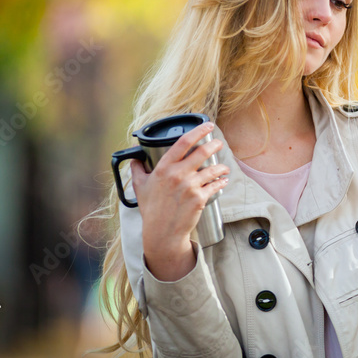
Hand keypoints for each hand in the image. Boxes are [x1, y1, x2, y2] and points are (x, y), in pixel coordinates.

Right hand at [131, 121, 229, 280]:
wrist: (162, 232)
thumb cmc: (151, 209)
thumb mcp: (140, 187)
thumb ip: (137, 170)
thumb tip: (133, 158)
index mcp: (164, 168)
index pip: (183, 142)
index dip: (198, 131)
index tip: (207, 125)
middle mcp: (178, 175)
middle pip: (203, 152)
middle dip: (215, 144)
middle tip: (219, 143)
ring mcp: (190, 186)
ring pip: (213, 169)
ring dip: (222, 166)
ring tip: (224, 167)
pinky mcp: (200, 198)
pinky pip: (216, 185)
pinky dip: (222, 182)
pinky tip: (224, 180)